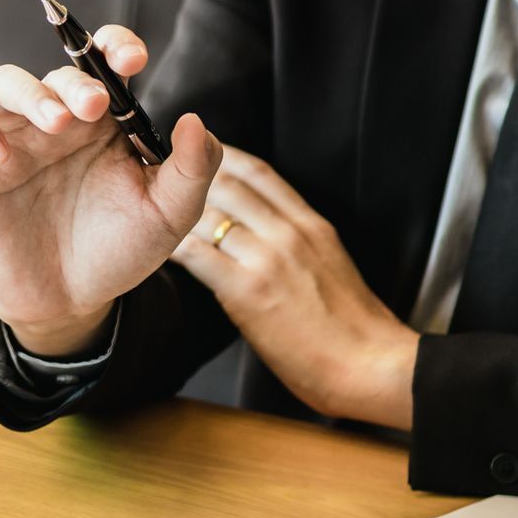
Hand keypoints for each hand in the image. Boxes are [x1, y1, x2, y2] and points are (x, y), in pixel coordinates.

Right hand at [0, 27, 219, 356]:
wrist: (67, 302)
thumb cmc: (118, 252)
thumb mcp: (169, 215)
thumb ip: (193, 169)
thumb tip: (196, 121)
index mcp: (105, 122)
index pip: (105, 61)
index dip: (116, 43)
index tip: (131, 58)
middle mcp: (58, 121)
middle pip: (58, 72)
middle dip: (76, 81)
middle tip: (92, 108)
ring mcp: (13, 137)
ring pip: (6, 82)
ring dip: (30, 93)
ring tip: (54, 124)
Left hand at [170, 133, 419, 429]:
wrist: (368, 364)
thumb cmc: (352, 328)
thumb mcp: (332, 265)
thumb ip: (298, 243)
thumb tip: (263, 236)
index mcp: (311, 224)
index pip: (260, 172)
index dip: (223, 156)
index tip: (198, 154)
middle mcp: (288, 232)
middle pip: (225, 184)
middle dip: (188, 177)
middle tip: (158, 180)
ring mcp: (267, 258)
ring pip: (207, 215)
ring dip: (174, 212)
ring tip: (149, 213)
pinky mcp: (247, 291)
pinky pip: (197, 256)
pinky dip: (173, 248)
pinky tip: (157, 250)